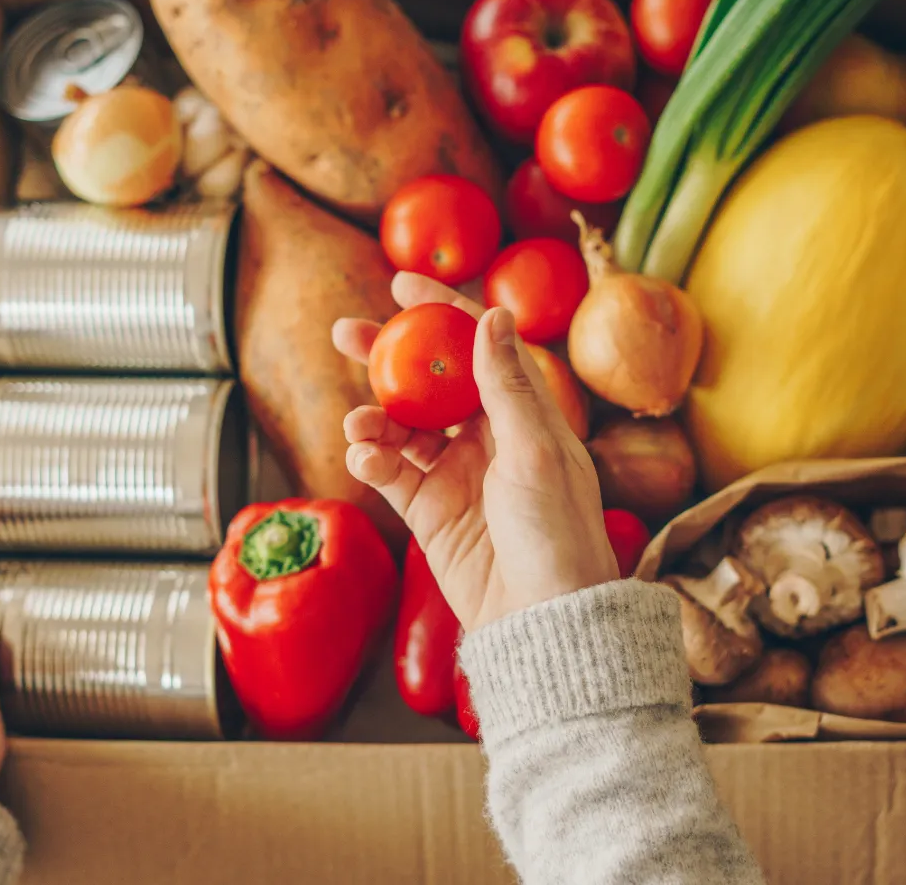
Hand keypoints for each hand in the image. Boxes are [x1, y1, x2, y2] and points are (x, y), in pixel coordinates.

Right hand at [333, 272, 616, 631]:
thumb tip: (493, 314)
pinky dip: (371, 460)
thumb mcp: (535, 451)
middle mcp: (485, 436)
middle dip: (387, 356)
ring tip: (357, 424)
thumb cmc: (558, 532)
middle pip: (428, 382)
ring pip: (400, 426)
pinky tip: (363, 459)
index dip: (441, 312)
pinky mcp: (428, 509)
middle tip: (346, 332)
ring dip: (373, 417)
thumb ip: (506, 385)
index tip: (402, 286)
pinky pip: (389, 472)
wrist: (543, 619)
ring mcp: (453, 472)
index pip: (477, 347)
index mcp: (522, 413)